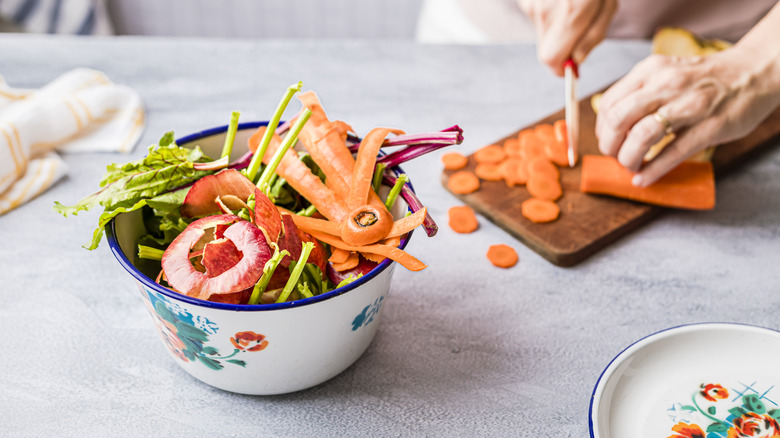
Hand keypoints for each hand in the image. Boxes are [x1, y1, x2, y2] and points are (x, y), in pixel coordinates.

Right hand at [518, 0, 616, 75]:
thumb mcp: (607, 4)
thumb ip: (593, 35)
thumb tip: (577, 59)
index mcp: (570, 13)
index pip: (551, 61)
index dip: (561, 68)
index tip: (571, 67)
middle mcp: (545, 11)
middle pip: (546, 48)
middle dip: (563, 47)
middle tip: (580, 29)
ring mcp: (531, 3)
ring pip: (543, 32)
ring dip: (558, 26)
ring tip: (574, 3)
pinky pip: (538, 15)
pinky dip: (551, 11)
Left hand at [595, 48, 779, 185]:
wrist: (754, 72)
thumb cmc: (703, 79)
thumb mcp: (666, 73)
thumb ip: (640, 94)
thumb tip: (610, 127)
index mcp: (651, 71)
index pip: (609, 103)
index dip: (602, 129)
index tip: (608, 141)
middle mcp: (667, 84)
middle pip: (618, 120)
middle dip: (609, 146)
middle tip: (614, 157)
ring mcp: (690, 105)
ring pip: (641, 136)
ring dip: (628, 159)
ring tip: (631, 166)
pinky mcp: (710, 127)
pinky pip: (672, 153)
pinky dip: (652, 171)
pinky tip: (643, 179)